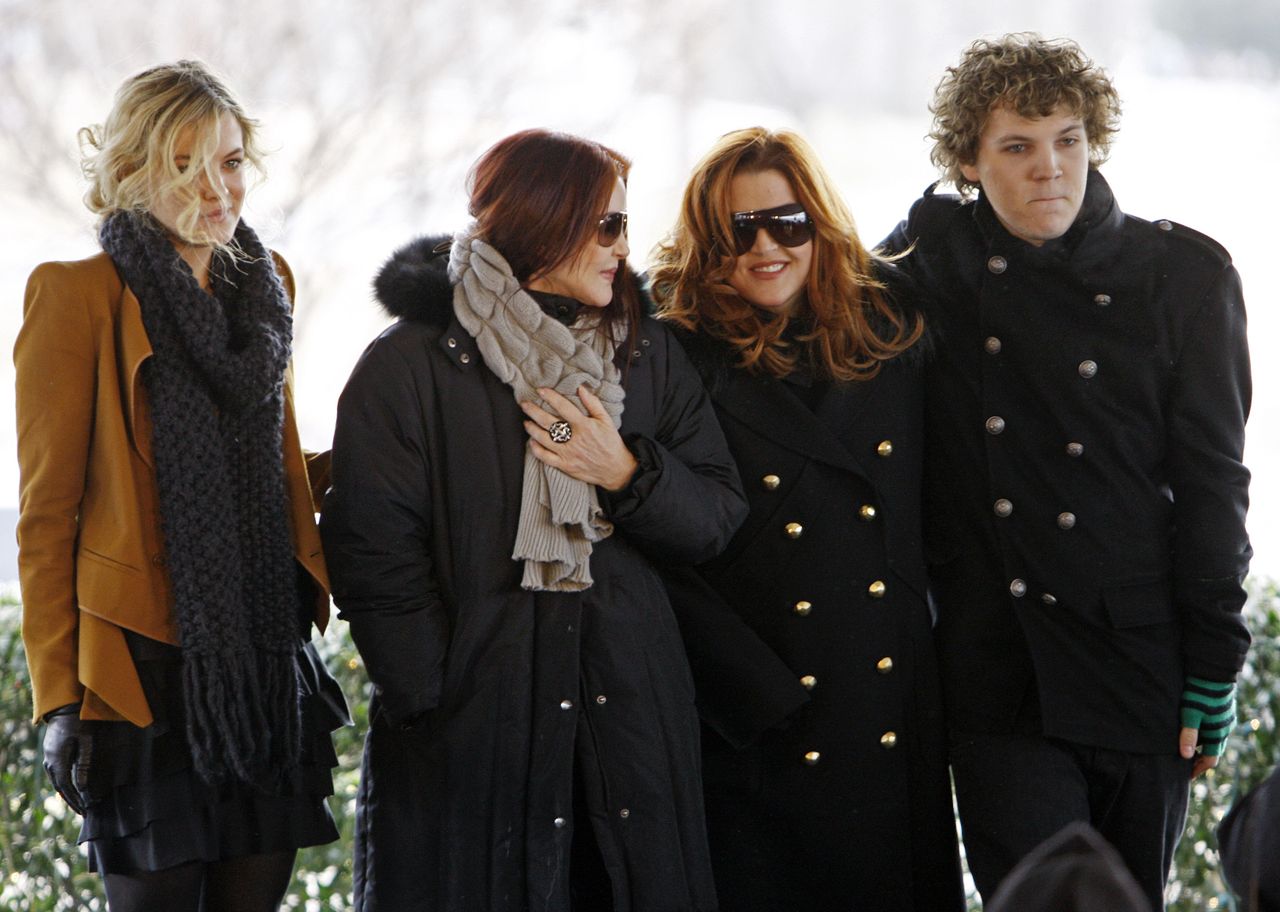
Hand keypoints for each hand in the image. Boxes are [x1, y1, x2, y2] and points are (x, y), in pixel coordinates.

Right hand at [42, 704, 94, 813]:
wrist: (63, 709)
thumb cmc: (78, 723)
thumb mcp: (86, 742)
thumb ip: (84, 764)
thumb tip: (83, 787)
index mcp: (57, 761)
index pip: (66, 787)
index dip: (75, 799)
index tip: (85, 809)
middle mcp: (49, 763)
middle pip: (60, 788)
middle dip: (72, 800)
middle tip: (83, 812)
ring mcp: (48, 759)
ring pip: (57, 783)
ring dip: (67, 794)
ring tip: (78, 805)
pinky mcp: (50, 755)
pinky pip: (56, 775)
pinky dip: (63, 785)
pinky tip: (70, 790)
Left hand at [521, 385, 636, 491]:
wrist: (616, 469)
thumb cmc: (611, 443)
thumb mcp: (606, 420)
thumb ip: (593, 404)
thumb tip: (581, 388)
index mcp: (584, 426)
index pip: (564, 407)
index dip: (551, 397)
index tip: (540, 390)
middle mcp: (574, 439)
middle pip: (548, 422)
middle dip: (533, 411)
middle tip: (524, 404)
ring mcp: (568, 453)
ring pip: (543, 439)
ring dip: (532, 429)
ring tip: (526, 422)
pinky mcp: (565, 465)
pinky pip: (546, 457)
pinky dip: (536, 449)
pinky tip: (532, 442)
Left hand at [1179, 677, 1235, 777]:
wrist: (1213, 674)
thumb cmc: (1199, 694)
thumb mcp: (1189, 715)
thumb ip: (1188, 735)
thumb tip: (1186, 756)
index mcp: (1217, 734)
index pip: (1210, 760)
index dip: (1198, 769)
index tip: (1187, 775)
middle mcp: (1225, 729)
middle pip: (1214, 750)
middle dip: (1201, 759)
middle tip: (1187, 764)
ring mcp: (1226, 719)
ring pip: (1216, 738)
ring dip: (1205, 745)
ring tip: (1190, 747)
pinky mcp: (1225, 710)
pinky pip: (1217, 727)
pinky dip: (1207, 733)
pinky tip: (1197, 728)